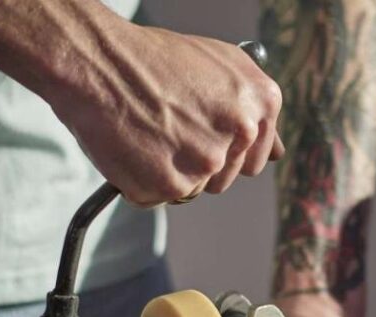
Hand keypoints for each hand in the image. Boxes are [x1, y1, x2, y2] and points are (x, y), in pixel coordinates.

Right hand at [42, 21, 283, 206]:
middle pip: (224, 177)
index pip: (256, 156)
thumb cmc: (151, 59)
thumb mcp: (219, 66)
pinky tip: (132, 146)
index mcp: (261, 101)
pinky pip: (158, 197)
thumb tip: (278, 151)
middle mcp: (242, 132)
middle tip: (166, 130)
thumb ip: (252, 110)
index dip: (224, 149)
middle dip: (196, 162)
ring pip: (192, 190)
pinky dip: (140, 181)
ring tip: (148, 133)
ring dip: (169, 173)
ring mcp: (208, 162)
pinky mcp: (172, 184)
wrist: (97, 61)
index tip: (200, 136)